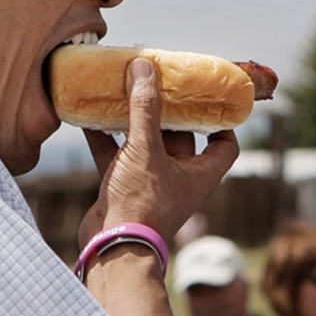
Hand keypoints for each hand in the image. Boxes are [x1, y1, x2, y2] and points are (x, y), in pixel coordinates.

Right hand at [79, 58, 238, 246]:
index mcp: (199, 172)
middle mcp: (178, 176)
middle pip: (180, 135)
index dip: (222, 120)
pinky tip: (90, 113)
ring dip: (134, 118)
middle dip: (168, 108)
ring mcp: (149, 182)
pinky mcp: (122, 186)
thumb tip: (145, 66)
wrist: (110, 248)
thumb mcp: (145, 149)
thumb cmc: (140, 204)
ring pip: (144, 142)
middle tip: (158, 79)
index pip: (225, 144)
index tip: (208, 96)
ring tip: (124, 88)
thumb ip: (143, 108)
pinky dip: (105, 136)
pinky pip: (116, 154)